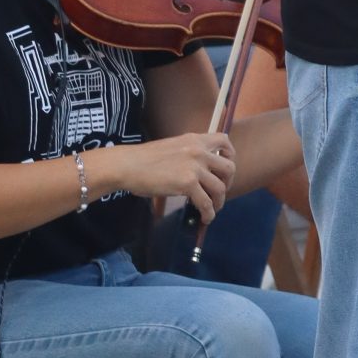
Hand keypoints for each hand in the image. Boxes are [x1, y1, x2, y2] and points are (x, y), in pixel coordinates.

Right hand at [112, 131, 234, 228]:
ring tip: (213, 209)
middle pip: (229, 168)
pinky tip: (205, 218)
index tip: (225, 169)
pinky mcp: (188, 183)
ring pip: (220, 188)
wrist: (127, 165)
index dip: (230, 156)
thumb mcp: (172, 147)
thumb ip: (188, 154)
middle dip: (228, 182)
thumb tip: (198, 171)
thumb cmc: (143, 159)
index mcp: (194, 139)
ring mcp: (194, 167)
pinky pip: (206, 202)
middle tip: (219, 192)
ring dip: (219, 201)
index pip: (224, 141)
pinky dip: (208, 212)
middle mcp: (198, 151)